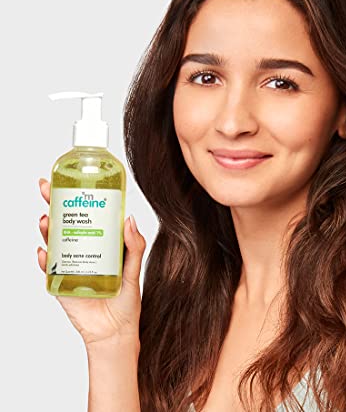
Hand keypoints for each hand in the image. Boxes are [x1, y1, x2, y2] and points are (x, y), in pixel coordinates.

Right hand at [37, 178, 146, 348]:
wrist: (115, 333)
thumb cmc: (126, 302)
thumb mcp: (134, 270)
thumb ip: (135, 246)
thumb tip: (130, 218)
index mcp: (101, 244)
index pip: (87, 215)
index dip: (76, 197)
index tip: (70, 179)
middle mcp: (83, 251)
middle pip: (65, 222)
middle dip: (53, 203)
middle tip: (46, 188)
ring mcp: (69, 266)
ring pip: (53, 242)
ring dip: (46, 229)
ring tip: (46, 219)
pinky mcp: (60, 285)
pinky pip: (48, 269)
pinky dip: (43, 260)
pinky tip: (43, 252)